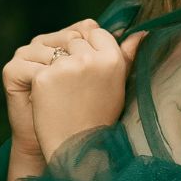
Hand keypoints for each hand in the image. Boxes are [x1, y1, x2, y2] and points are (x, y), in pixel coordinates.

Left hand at [1, 19, 141, 165]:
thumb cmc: (100, 117)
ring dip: (55, 64)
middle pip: (74, 38)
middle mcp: (90, 59)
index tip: (86, 67)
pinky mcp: (43, 77)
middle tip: (73, 84)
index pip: (96, 31)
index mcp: (112, 59)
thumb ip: (126, 56)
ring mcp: (65, 66)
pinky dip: (41, 80)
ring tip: (62, 91)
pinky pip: (39, 66)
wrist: (78, 149)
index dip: (88, 46)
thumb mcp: (118, 85)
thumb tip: (140, 33)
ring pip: (55, 48)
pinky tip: (48, 98)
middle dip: (71, 54)